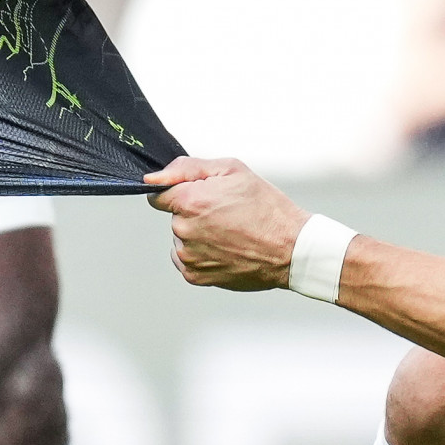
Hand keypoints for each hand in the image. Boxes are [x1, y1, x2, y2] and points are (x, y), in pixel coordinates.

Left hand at [145, 154, 307, 292]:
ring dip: (198, 234)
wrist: (290, 248)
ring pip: (182, 238)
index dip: (179, 191)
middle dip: (194, 212)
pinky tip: (226, 248)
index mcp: (190, 201)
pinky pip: (187, 259)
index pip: (158, 194)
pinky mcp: (196, 276)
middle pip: (174, 216)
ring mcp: (189, 256)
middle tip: (226, 213)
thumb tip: (154, 178)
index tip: (199, 195)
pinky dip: (202, 254)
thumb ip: (187, 169)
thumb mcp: (232, 170)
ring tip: (230, 233)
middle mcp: (184, 230)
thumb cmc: (266, 207)